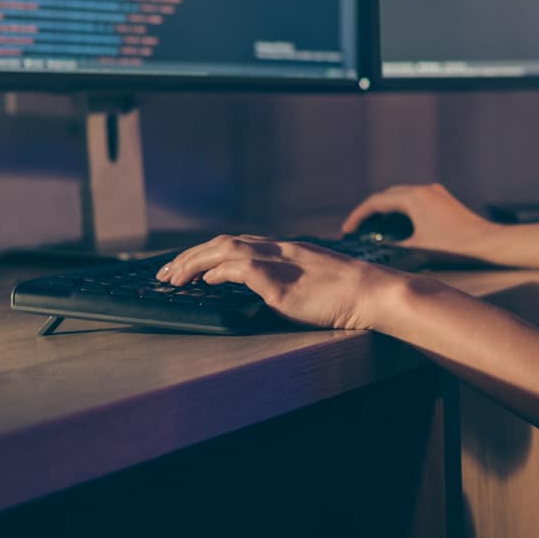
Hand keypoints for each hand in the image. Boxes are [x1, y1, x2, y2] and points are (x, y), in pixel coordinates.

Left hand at [157, 235, 396, 330]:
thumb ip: (285, 281)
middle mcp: (279, 250)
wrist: (373, 293)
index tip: (185, 265)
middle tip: (165, 272)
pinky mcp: (282, 285)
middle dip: (189, 256)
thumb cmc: (347, 294)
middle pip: (223, 242)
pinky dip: (220, 273)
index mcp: (285, 250)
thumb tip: (260, 293)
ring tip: (174, 278)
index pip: (236, 243)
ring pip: (226, 251)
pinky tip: (206, 282)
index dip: (205, 252)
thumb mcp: (311, 281)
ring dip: (194, 263)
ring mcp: (280, 265)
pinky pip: (244, 270)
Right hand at [340, 183, 499, 261]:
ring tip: (374, 230)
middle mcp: (424, 190)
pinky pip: (415, 201)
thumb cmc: (454, 247)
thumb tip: (377, 249)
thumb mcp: (417, 248)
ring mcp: (435, 193)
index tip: (346, 230)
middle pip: (387, 196)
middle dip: (370, 212)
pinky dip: (402, 212)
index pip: (376, 202)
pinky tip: (399, 228)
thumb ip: (393, 246)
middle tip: (357, 229)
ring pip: (402, 198)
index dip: (358, 216)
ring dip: (386, 211)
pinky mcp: (444, 201)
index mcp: (414, 197)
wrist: (487, 243)